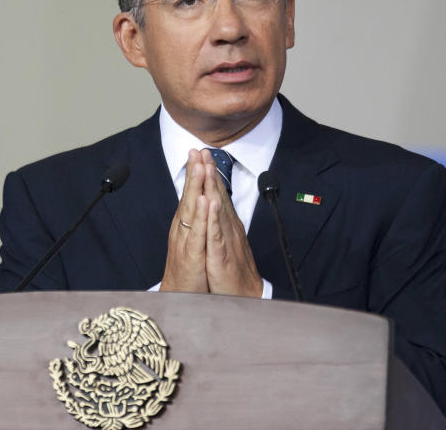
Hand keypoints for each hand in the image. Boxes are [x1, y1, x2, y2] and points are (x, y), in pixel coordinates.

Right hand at [160, 150, 209, 292]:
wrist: (180, 296)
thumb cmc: (190, 269)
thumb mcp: (194, 241)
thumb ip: (197, 221)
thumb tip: (201, 202)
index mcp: (186, 224)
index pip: (191, 193)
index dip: (195, 173)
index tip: (199, 152)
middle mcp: (184, 229)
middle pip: (188, 196)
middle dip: (193, 172)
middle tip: (196, 150)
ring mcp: (186, 241)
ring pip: (191, 210)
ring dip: (195, 188)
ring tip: (199, 167)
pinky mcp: (191, 255)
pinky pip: (198, 233)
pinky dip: (201, 217)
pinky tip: (205, 202)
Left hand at [201, 150, 263, 297]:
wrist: (242, 296)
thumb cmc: (231, 272)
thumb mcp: (223, 243)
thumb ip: (220, 225)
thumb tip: (216, 208)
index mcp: (225, 225)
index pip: (216, 195)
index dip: (209, 174)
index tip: (203, 155)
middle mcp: (227, 228)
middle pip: (218, 195)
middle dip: (210, 172)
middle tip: (203, 150)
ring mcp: (225, 239)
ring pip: (218, 209)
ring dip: (212, 187)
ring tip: (206, 167)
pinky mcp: (221, 254)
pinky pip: (217, 233)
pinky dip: (213, 217)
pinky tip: (211, 202)